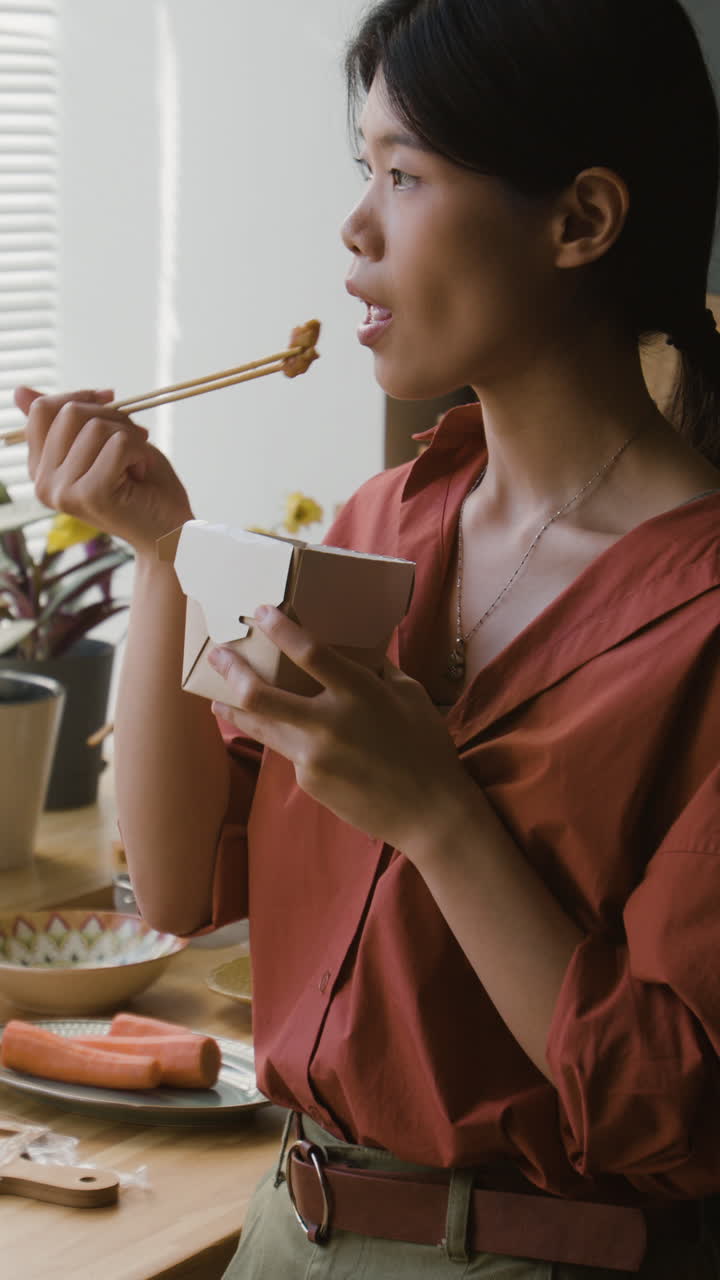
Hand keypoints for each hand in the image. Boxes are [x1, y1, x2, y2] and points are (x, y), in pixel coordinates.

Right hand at [16, 386, 193, 554]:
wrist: (169, 532)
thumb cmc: (141, 486)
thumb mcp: (100, 443)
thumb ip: (62, 421)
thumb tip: (19, 390)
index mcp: (40, 470)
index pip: (42, 412)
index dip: (80, 397)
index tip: (110, 400)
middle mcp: (44, 484)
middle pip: (70, 413)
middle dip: (112, 417)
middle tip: (133, 442)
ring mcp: (64, 492)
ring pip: (96, 427)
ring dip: (130, 437)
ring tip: (137, 464)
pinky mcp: (90, 495)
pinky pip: (117, 443)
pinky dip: (140, 451)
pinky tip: (142, 474)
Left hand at [208, 605, 474, 852]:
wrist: (428, 813)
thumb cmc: (426, 748)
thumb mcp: (410, 695)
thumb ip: (377, 669)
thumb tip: (354, 647)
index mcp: (360, 694)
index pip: (310, 654)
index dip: (280, 629)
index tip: (260, 611)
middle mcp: (329, 724)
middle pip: (260, 695)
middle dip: (232, 670)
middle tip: (217, 654)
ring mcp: (313, 757)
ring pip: (259, 726)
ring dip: (233, 707)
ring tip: (217, 696)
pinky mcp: (307, 781)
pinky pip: (289, 750)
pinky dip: (285, 737)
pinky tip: (286, 734)